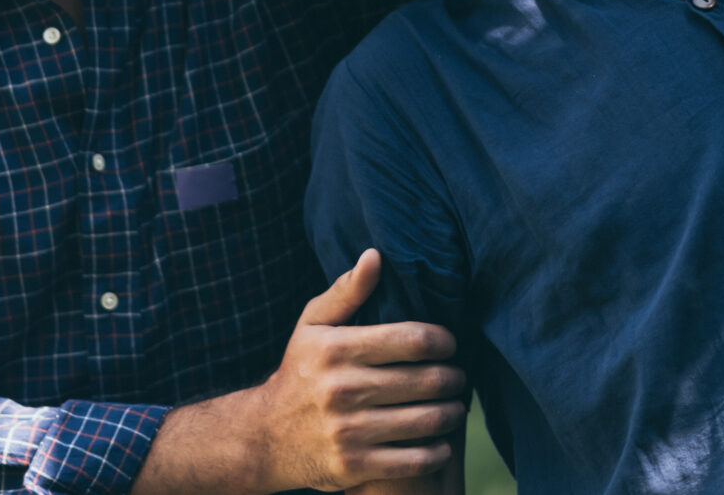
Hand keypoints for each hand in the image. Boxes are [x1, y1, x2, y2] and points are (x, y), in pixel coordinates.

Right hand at [251, 250, 468, 491]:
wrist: (264, 436)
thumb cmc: (298, 372)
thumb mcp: (311, 326)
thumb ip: (346, 291)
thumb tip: (375, 255)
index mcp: (337, 350)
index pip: (413, 339)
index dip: (444, 340)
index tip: (450, 344)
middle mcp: (343, 390)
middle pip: (427, 380)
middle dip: (454, 378)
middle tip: (459, 377)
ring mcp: (349, 432)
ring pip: (427, 421)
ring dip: (451, 413)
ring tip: (454, 406)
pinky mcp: (354, 467)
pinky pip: (414, 461)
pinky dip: (437, 452)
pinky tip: (440, 442)